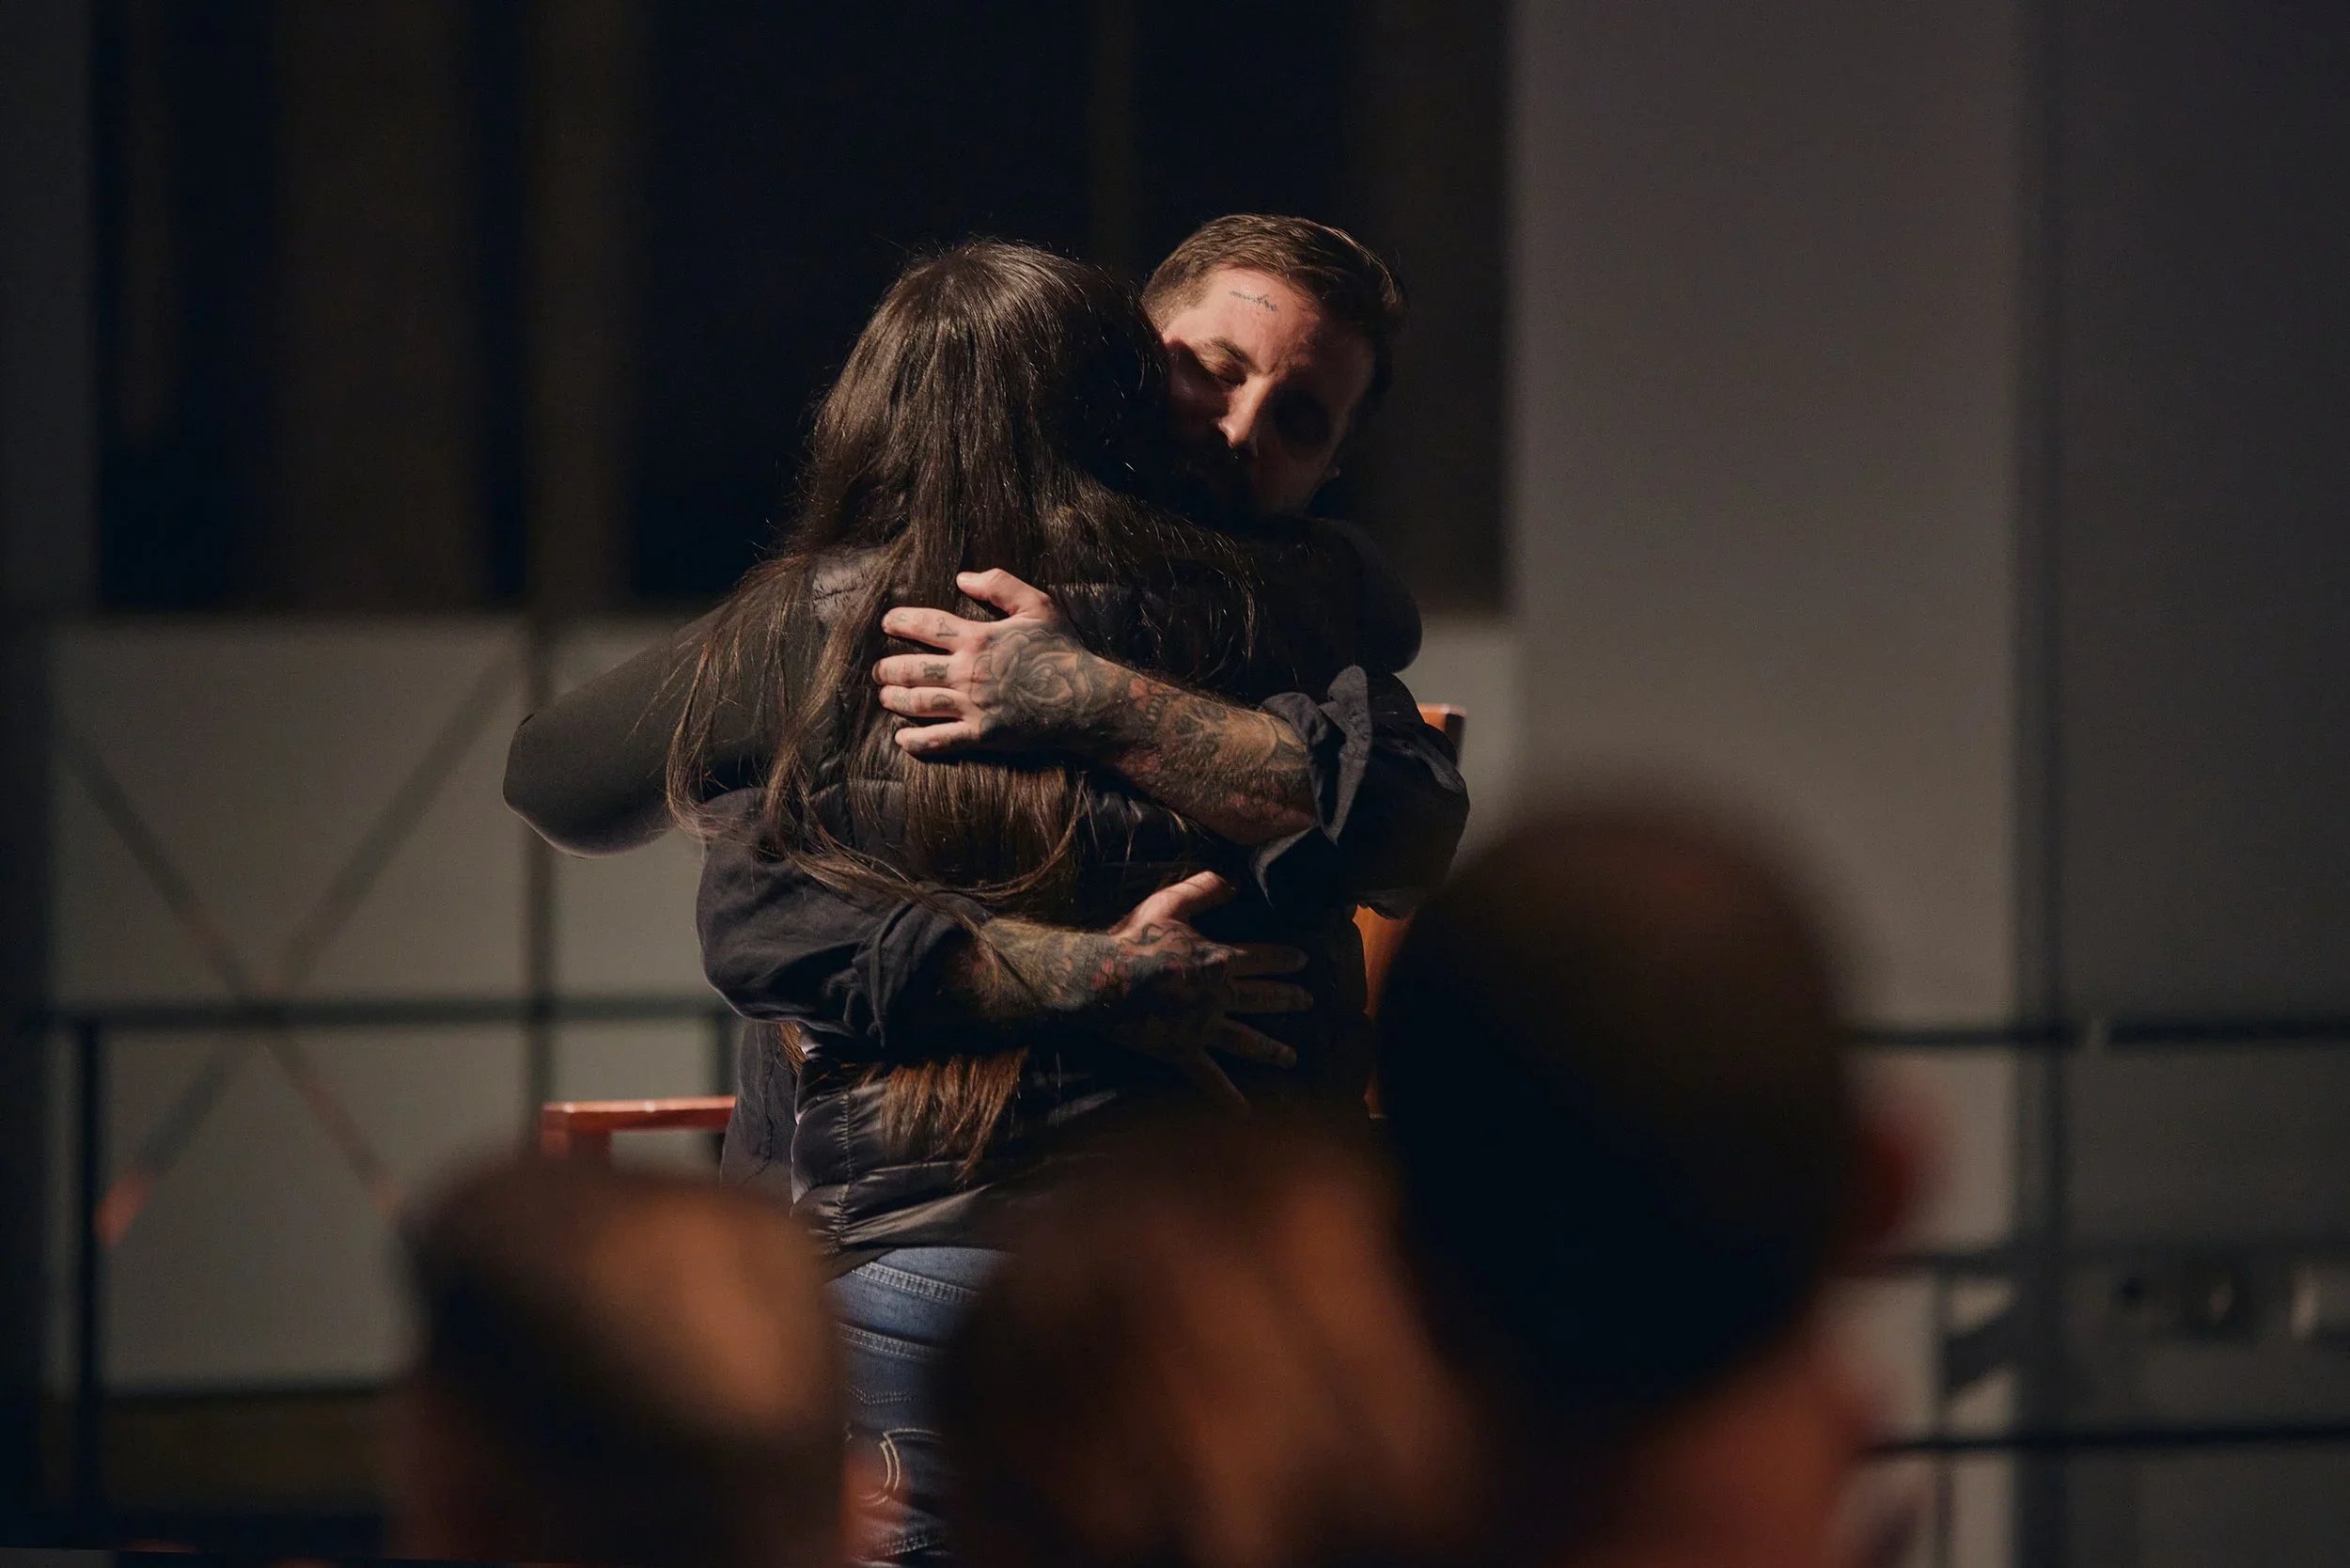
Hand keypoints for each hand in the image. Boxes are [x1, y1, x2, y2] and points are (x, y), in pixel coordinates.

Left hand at [874, 568, 1125, 756]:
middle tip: (879, 668)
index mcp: (979, 639)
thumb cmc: (1063, 651)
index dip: (901, 622)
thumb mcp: (1038, 606)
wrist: (1085, 700)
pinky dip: (915, 741)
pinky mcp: (981, 736)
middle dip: (889, 667)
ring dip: (895, 699)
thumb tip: (963, 578)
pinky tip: (902, 738)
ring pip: (919, 702)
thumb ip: (1000, 585)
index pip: (927, 626)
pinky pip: (939, 740)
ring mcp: (973, 706)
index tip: (887, 623)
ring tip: (885, 695)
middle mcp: (969, 672)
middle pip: (913, 668)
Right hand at [1097, 870, 1310, 1110]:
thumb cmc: (1133, 940)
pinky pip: (1210, 1078)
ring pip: (1246, 1040)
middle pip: (1262, 998)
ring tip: (1291, 1058)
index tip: (1303, 962)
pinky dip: (1227, 1097)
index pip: (1262, 958)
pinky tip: (1245, 1113)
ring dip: (1271, 1049)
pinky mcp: (1183, 1051)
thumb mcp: (1169, 904)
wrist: (1105, 980)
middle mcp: (1219, 997)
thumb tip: (1235, 880)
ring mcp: (1204, 1028)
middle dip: (1287, 999)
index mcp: (1218, 961)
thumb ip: (1203, 889)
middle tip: (1308, 1002)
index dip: (1284, 959)